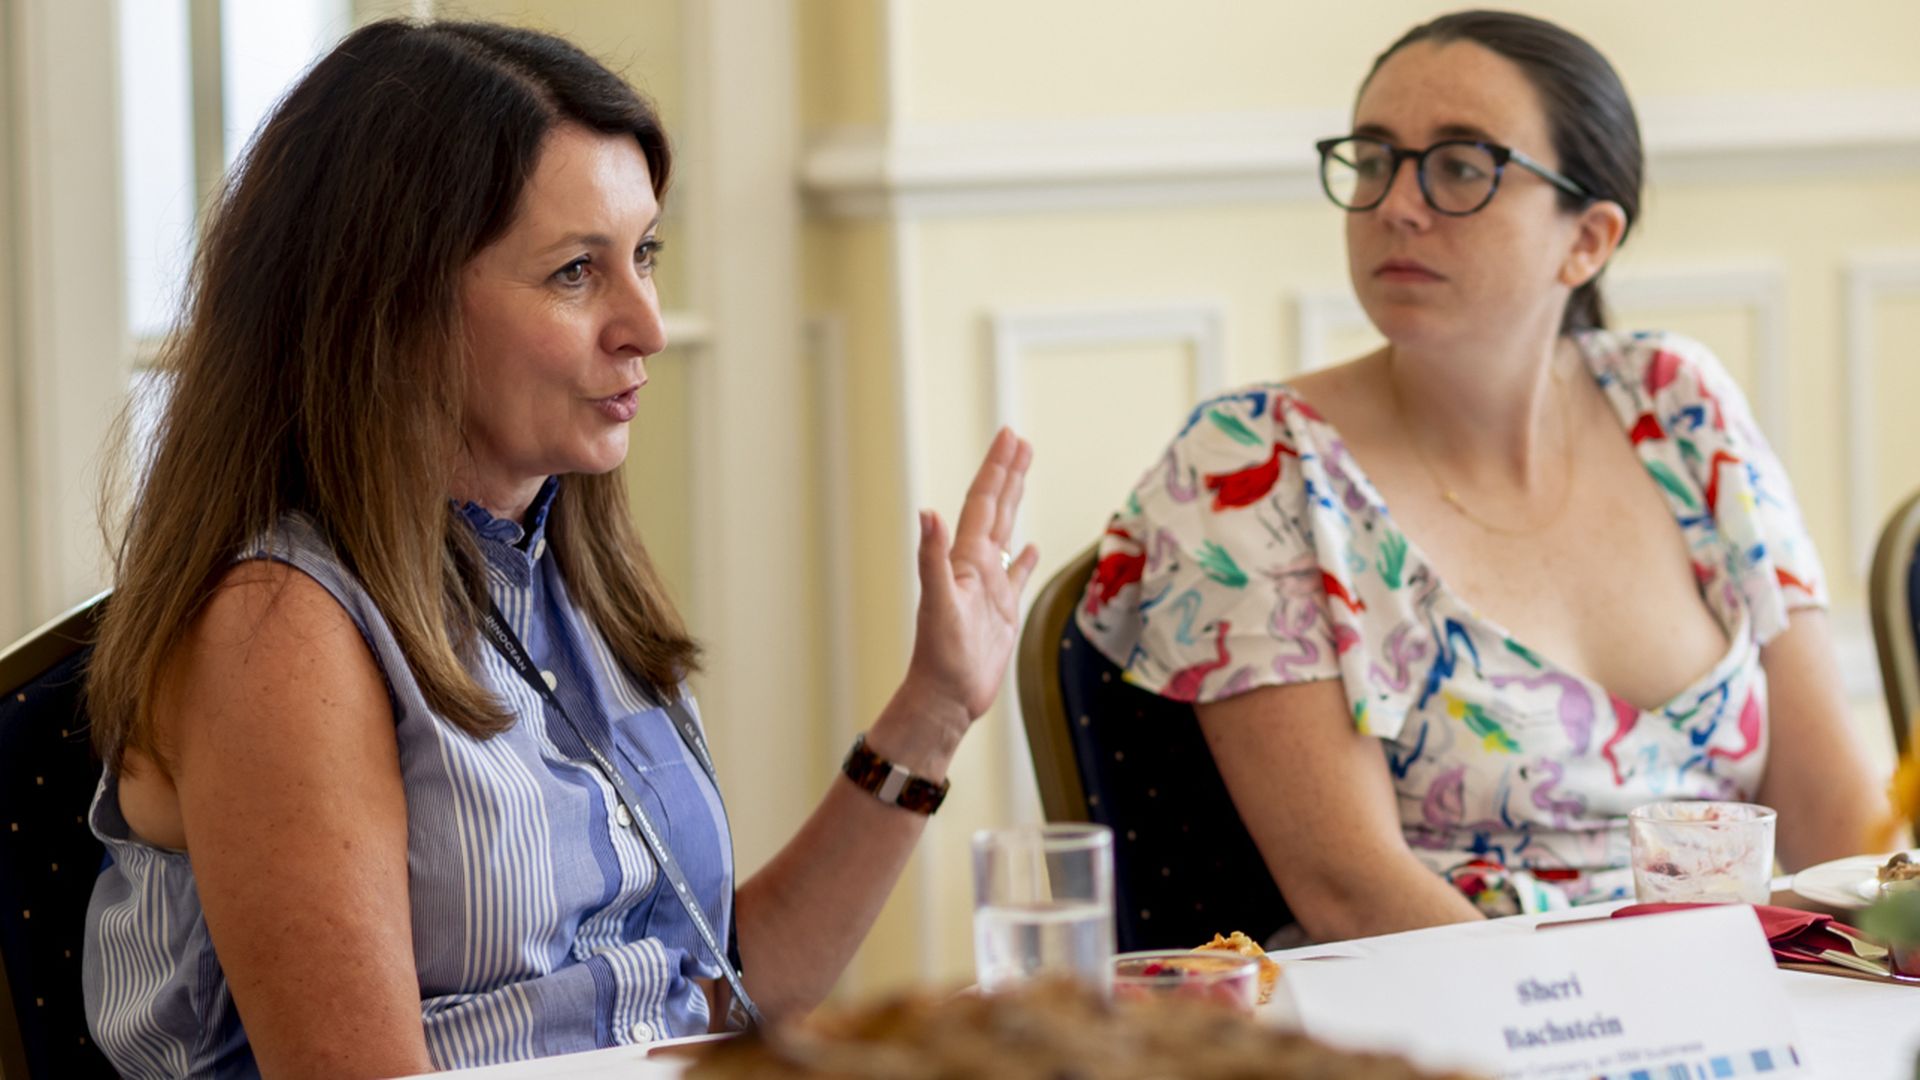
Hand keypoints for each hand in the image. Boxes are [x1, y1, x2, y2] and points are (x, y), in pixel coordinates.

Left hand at [899, 428, 1039, 737]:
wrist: (946, 698)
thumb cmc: (940, 658)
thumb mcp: (938, 604)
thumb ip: (932, 557)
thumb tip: (928, 513)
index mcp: (965, 559)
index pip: (983, 503)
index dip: (996, 469)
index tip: (1010, 437)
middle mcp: (976, 566)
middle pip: (995, 509)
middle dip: (1008, 473)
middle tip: (1020, 440)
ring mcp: (989, 588)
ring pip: (1007, 533)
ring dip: (1015, 503)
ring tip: (1023, 474)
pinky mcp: (1001, 611)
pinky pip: (1017, 576)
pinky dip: (1026, 558)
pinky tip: (1033, 547)